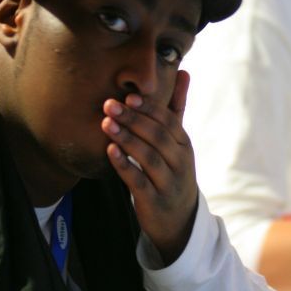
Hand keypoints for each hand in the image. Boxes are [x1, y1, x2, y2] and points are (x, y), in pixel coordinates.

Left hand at [101, 70, 197, 265]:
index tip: (129, 95)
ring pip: (149, 158)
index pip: (169, 122)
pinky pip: (139, 181)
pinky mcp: (154, 201)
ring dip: (127, 139)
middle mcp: (180, 162)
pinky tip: (110, 152)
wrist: (178, 219)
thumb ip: (177, 109)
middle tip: (110, 105)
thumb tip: (183, 72)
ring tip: (106, 124)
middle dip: (134, 119)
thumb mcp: (178, 143)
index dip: (149, 108)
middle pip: (158, 137)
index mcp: (184, 145)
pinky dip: (124, 166)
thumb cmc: (173, 172)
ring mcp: (168, 183)